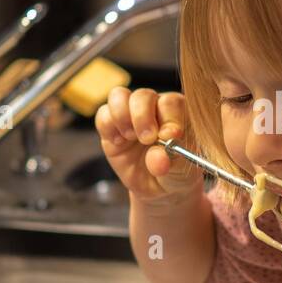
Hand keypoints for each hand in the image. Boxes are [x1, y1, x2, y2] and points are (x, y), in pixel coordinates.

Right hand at [94, 87, 202, 203]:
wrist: (157, 187)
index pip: (171, 102)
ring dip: (122, 116)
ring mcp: (130, 114)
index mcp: (177, 112)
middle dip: (142, 116)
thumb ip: (170, 161)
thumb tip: (158, 159)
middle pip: (143, 95)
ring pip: (119, 96)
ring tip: (130, 137)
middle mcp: (153, 107)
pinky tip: (118, 142)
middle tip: (146, 139)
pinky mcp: (111, 126)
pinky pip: (103, 114)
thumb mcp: (179, 170)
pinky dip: (108, 126)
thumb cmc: (175, 171)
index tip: (168, 136)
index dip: (168, 117)